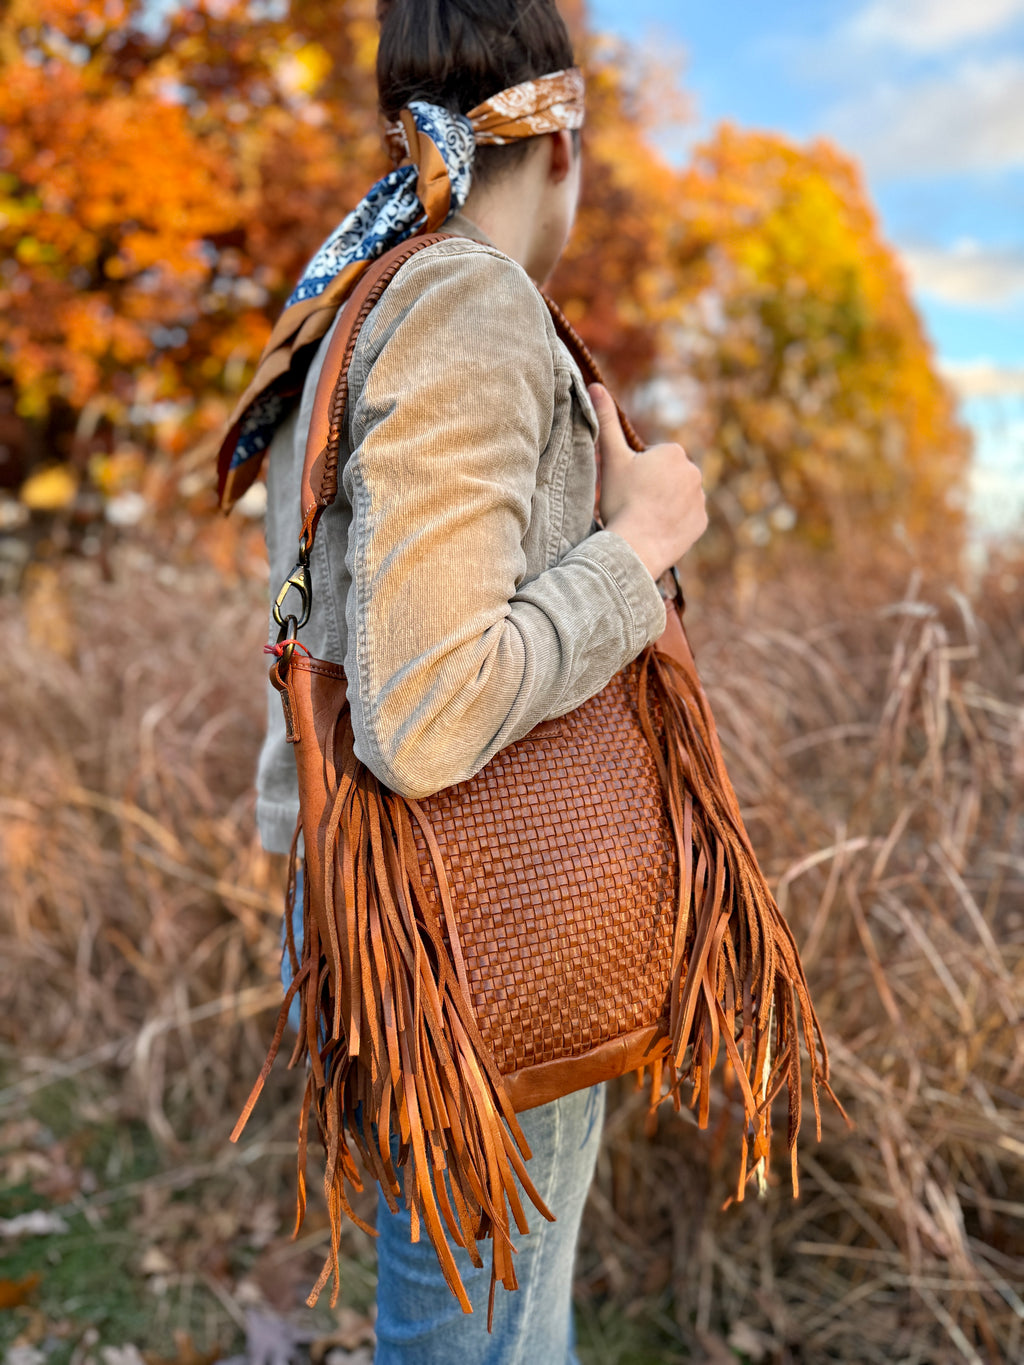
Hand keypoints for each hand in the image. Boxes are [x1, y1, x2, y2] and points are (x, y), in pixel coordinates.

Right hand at [590, 384, 707, 580]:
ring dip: (664, 504)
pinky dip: (675, 523)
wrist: (637, 544)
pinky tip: (658, 530)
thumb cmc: (622, 499)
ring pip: (678, 497)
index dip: (636, 473)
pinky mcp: (703, 522)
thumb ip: (606, 420)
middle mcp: (694, 470)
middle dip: (653, 487)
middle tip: (634, 503)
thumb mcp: (611, 458)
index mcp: (673, 451)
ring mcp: (701, 497)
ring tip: (645, 519)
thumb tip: (595, 385)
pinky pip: (688, 518)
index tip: (627, 488)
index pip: (652, 459)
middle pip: (667, 477)